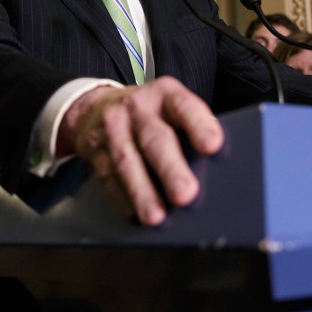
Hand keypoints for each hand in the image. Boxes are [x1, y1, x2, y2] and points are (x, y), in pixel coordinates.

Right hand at [58, 76, 223, 225]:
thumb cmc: (148, 114)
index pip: (184, 106)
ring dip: (142, 193)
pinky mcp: (96, 152)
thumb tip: (216, 171)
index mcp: (165, 95)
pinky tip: (135, 216)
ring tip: (157, 217)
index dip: (199, 125)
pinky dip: (123, 201)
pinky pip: (108, 179)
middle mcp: (137, 109)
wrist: (95, 108)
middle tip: (186, 194)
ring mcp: (113, 129)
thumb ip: (191, 131)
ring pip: (127, 163)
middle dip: (170, 169)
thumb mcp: (170, 108)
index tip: (214, 146)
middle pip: (154, 139)